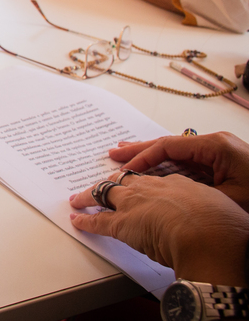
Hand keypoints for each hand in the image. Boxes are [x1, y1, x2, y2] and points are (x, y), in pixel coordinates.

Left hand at [70, 171, 248, 284]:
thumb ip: (210, 211)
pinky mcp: (122, 224)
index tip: (141, 186)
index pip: (154, 181)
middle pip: (126, 181)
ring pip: (105, 194)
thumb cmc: (222, 228)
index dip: (145, 185)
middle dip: (112, 182)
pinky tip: (76, 220)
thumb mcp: (221, 210)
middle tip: (103, 183)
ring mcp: (135, 204)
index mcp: (177, 184)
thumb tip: (216, 220)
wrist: (208, 236)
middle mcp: (152, 189)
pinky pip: (98, 221)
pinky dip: (85, 221)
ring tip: (79, 198)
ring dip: (90, 196)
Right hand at [110, 133, 248, 212]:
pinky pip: (189, 162)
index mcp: (216, 147)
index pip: (169, 145)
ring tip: (125, 156)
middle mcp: (216, 145)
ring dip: (152, 157)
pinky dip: (168, 166)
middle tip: (114, 154)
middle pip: (170, 144)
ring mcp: (220, 154)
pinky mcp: (224, 165)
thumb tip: (161, 194)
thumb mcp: (228, 198)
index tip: (123, 166)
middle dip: (140, 151)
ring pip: (178, 153)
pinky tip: (154, 170)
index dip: (143, 156)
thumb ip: (191, 191)